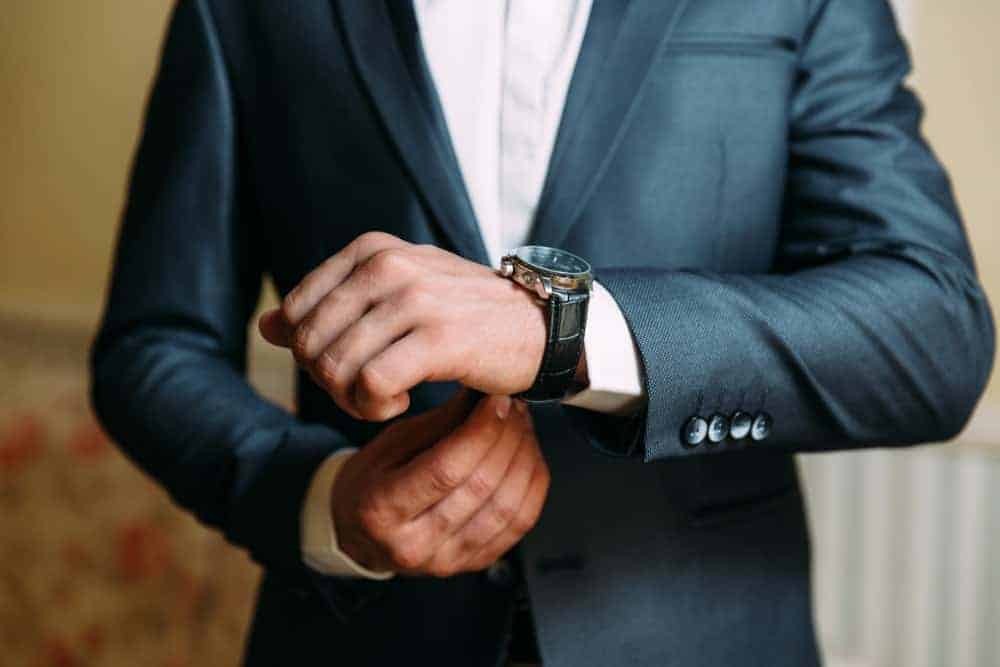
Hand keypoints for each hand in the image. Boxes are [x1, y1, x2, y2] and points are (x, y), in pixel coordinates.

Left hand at [258, 232, 546, 420]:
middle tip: (365, 391)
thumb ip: (329, 307)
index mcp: (372, 250)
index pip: (295, 311)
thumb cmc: (463, 315)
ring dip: (352, 401)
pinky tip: (400, 402)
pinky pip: (371, 385)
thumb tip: (266, 328)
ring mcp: (414, 300)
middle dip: (329, 382)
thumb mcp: (394, 297)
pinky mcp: (438, 338)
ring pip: (336, 368)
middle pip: (310, 344)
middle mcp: (388, 266)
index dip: (310, 353)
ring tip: (384, 399)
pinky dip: (375, 407)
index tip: (348, 365)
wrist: (537, 327)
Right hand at [331, 391, 549, 575]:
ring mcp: (447, 561)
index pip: (445, 470)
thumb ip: (442, 421)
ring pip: (507, 507)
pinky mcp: (474, 564)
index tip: (497, 400)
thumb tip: (485, 391)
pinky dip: (532, 484)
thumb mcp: (392, 442)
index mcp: (380, 509)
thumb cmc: (372, 483)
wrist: (362, 534)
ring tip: (522, 428)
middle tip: (514, 407)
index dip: (480, 431)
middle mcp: (413, 544)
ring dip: (525, 458)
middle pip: (481, 487)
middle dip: (507, 438)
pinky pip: (520, 523)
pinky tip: (528, 457)